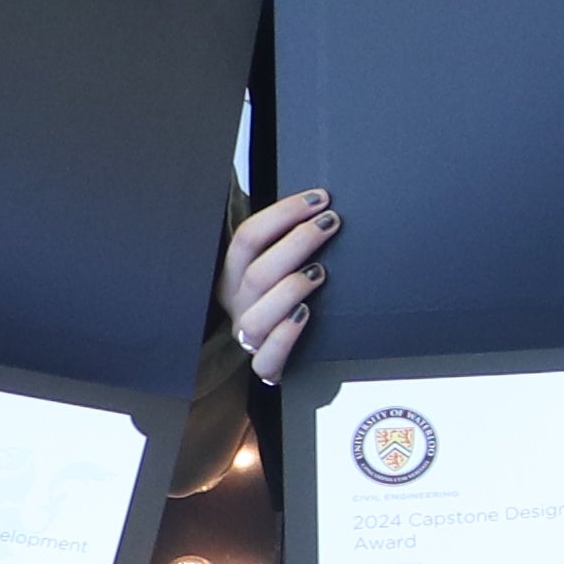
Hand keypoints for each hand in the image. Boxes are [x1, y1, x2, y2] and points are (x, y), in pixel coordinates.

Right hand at [224, 187, 335, 382]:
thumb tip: (321, 205)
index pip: (248, 237)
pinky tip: (306, 315)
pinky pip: (266, 359)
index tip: (319, 198)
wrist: (278, 347)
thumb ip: (284, 241)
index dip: (283, 214)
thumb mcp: (273, 264)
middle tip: (330, 223)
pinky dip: (286, 336)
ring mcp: (248, 336)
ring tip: (320, 272)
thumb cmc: (280, 295)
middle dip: (296, 242)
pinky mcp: (265, 365)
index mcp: (233, 274)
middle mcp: (237, 304)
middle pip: (257, 273)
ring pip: (258, 316)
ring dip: (290, 289)